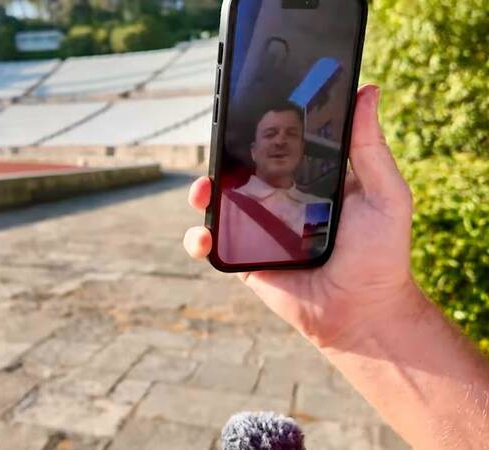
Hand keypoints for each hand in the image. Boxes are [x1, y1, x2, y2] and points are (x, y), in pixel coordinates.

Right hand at [183, 85, 419, 348]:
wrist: (362, 312)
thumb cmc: (380, 254)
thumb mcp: (385, 194)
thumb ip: (370, 147)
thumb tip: (370, 91)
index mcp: (308, 179)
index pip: (277, 145)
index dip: (259, 126)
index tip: (247, 107)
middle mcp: (279, 199)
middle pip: (240, 168)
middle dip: (222, 154)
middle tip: (221, 144)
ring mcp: (257, 228)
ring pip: (217, 202)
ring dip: (201, 190)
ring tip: (203, 188)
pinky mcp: (243, 258)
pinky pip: (211, 243)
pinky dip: (198, 236)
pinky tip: (204, 233)